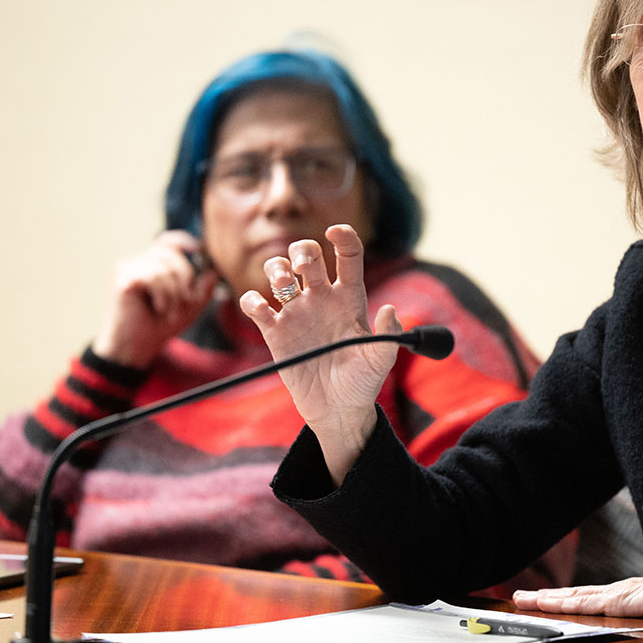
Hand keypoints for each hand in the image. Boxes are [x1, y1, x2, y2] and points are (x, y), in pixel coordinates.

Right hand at [91, 230, 217, 368]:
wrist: (136, 347)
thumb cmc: (160, 325)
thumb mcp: (190, 305)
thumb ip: (203, 287)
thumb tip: (215, 269)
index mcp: (153, 264)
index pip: (168, 241)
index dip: (184, 241)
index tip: (199, 250)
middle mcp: (139, 262)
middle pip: (171, 253)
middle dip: (186, 278)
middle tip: (186, 302)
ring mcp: (128, 269)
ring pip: (164, 267)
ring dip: (174, 293)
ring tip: (169, 311)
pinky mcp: (123, 279)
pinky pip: (153, 277)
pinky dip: (163, 295)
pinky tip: (159, 309)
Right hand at [239, 224, 400, 482]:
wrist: (337, 411)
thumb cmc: (362, 383)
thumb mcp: (380, 361)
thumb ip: (388, 336)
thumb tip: (389, 310)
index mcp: (350, 298)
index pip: (348, 256)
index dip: (342, 237)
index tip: (334, 231)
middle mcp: (321, 299)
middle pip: (306, 255)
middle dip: (302, 251)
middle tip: (303, 268)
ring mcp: (296, 313)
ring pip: (278, 272)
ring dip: (276, 270)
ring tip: (284, 287)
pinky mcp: (275, 332)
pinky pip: (256, 305)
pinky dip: (253, 301)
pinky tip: (263, 310)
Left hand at [512, 575, 642, 617]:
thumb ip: (634, 609)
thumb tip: (629, 611)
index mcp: (616, 595)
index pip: (581, 597)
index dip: (559, 597)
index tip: (540, 598)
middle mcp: (608, 592)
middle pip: (569, 595)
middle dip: (542, 596)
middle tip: (517, 597)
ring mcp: (609, 595)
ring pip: (569, 598)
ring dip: (544, 599)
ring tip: (522, 599)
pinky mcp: (613, 601)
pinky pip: (582, 604)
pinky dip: (562, 604)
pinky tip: (546, 603)